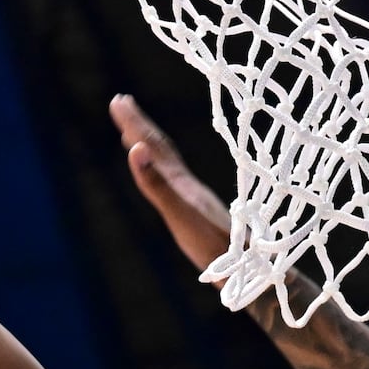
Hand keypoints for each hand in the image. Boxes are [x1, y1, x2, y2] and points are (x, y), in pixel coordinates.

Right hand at [111, 94, 230, 270]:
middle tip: (122, 102)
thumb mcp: (180, 215)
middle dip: (139, 125)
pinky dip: (163, 170)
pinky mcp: (200, 214)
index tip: (119, 101)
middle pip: (161, 148)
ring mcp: (196, 198)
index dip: (136, 124)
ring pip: (169, 163)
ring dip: (151, 144)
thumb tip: (136, 148)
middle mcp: (189, 185)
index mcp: (182, 183)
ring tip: (137, 134)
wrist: (249, 267)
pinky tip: (167, 176)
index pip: (154, 145)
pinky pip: (175, 183)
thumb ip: (157, 184)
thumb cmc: (213, 246)